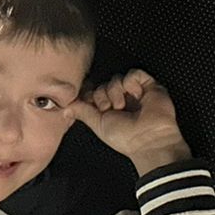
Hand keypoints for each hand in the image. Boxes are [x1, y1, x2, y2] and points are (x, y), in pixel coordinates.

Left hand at [68, 70, 189, 176]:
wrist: (149, 141)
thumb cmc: (126, 138)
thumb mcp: (98, 125)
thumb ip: (82, 112)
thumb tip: (65, 108)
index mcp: (109, 109)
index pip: (94, 91)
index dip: (89, 93)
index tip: (87, 100)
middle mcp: (122, 99)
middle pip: (103, 84)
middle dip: (101, 95)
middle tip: (107, 108)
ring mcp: (135, 92)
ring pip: (116, 78)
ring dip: (115, 90)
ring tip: (121, 106)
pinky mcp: (149, 86)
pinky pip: (134, 73)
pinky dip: (130, 82)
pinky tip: (134, 94)